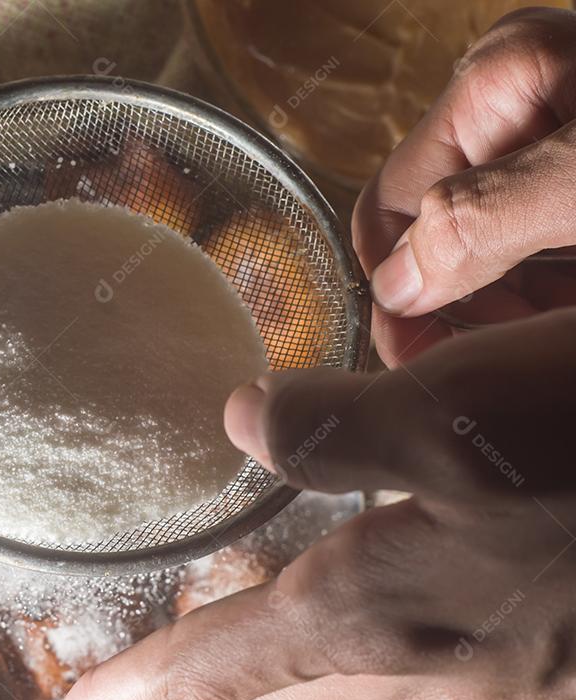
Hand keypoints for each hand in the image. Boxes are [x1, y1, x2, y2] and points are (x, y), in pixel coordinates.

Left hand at [56, 308, 575, 699]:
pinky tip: (389, 676)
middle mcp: (435, 679)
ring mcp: (505, 694)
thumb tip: (237, 420)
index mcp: (385, 611)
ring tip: (235, 692)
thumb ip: (336, 423)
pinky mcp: (556, 676)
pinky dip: (376, 693)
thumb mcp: (464, 405)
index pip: (225, 665)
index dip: (142, 688)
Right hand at [352, 7, 575, 365]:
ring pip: (489, 249)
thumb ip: (485, 223)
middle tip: (497, 367)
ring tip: (544, 342)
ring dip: (509, 312)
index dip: (396, 294)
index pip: (388, 208)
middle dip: (458, 309)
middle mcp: (515, 106)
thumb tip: (394, 284)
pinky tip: (564, 319)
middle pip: (435, 233)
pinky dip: (551, 295)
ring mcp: (555, 140)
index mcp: (496, 86)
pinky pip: (541, 247)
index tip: (418, 365)